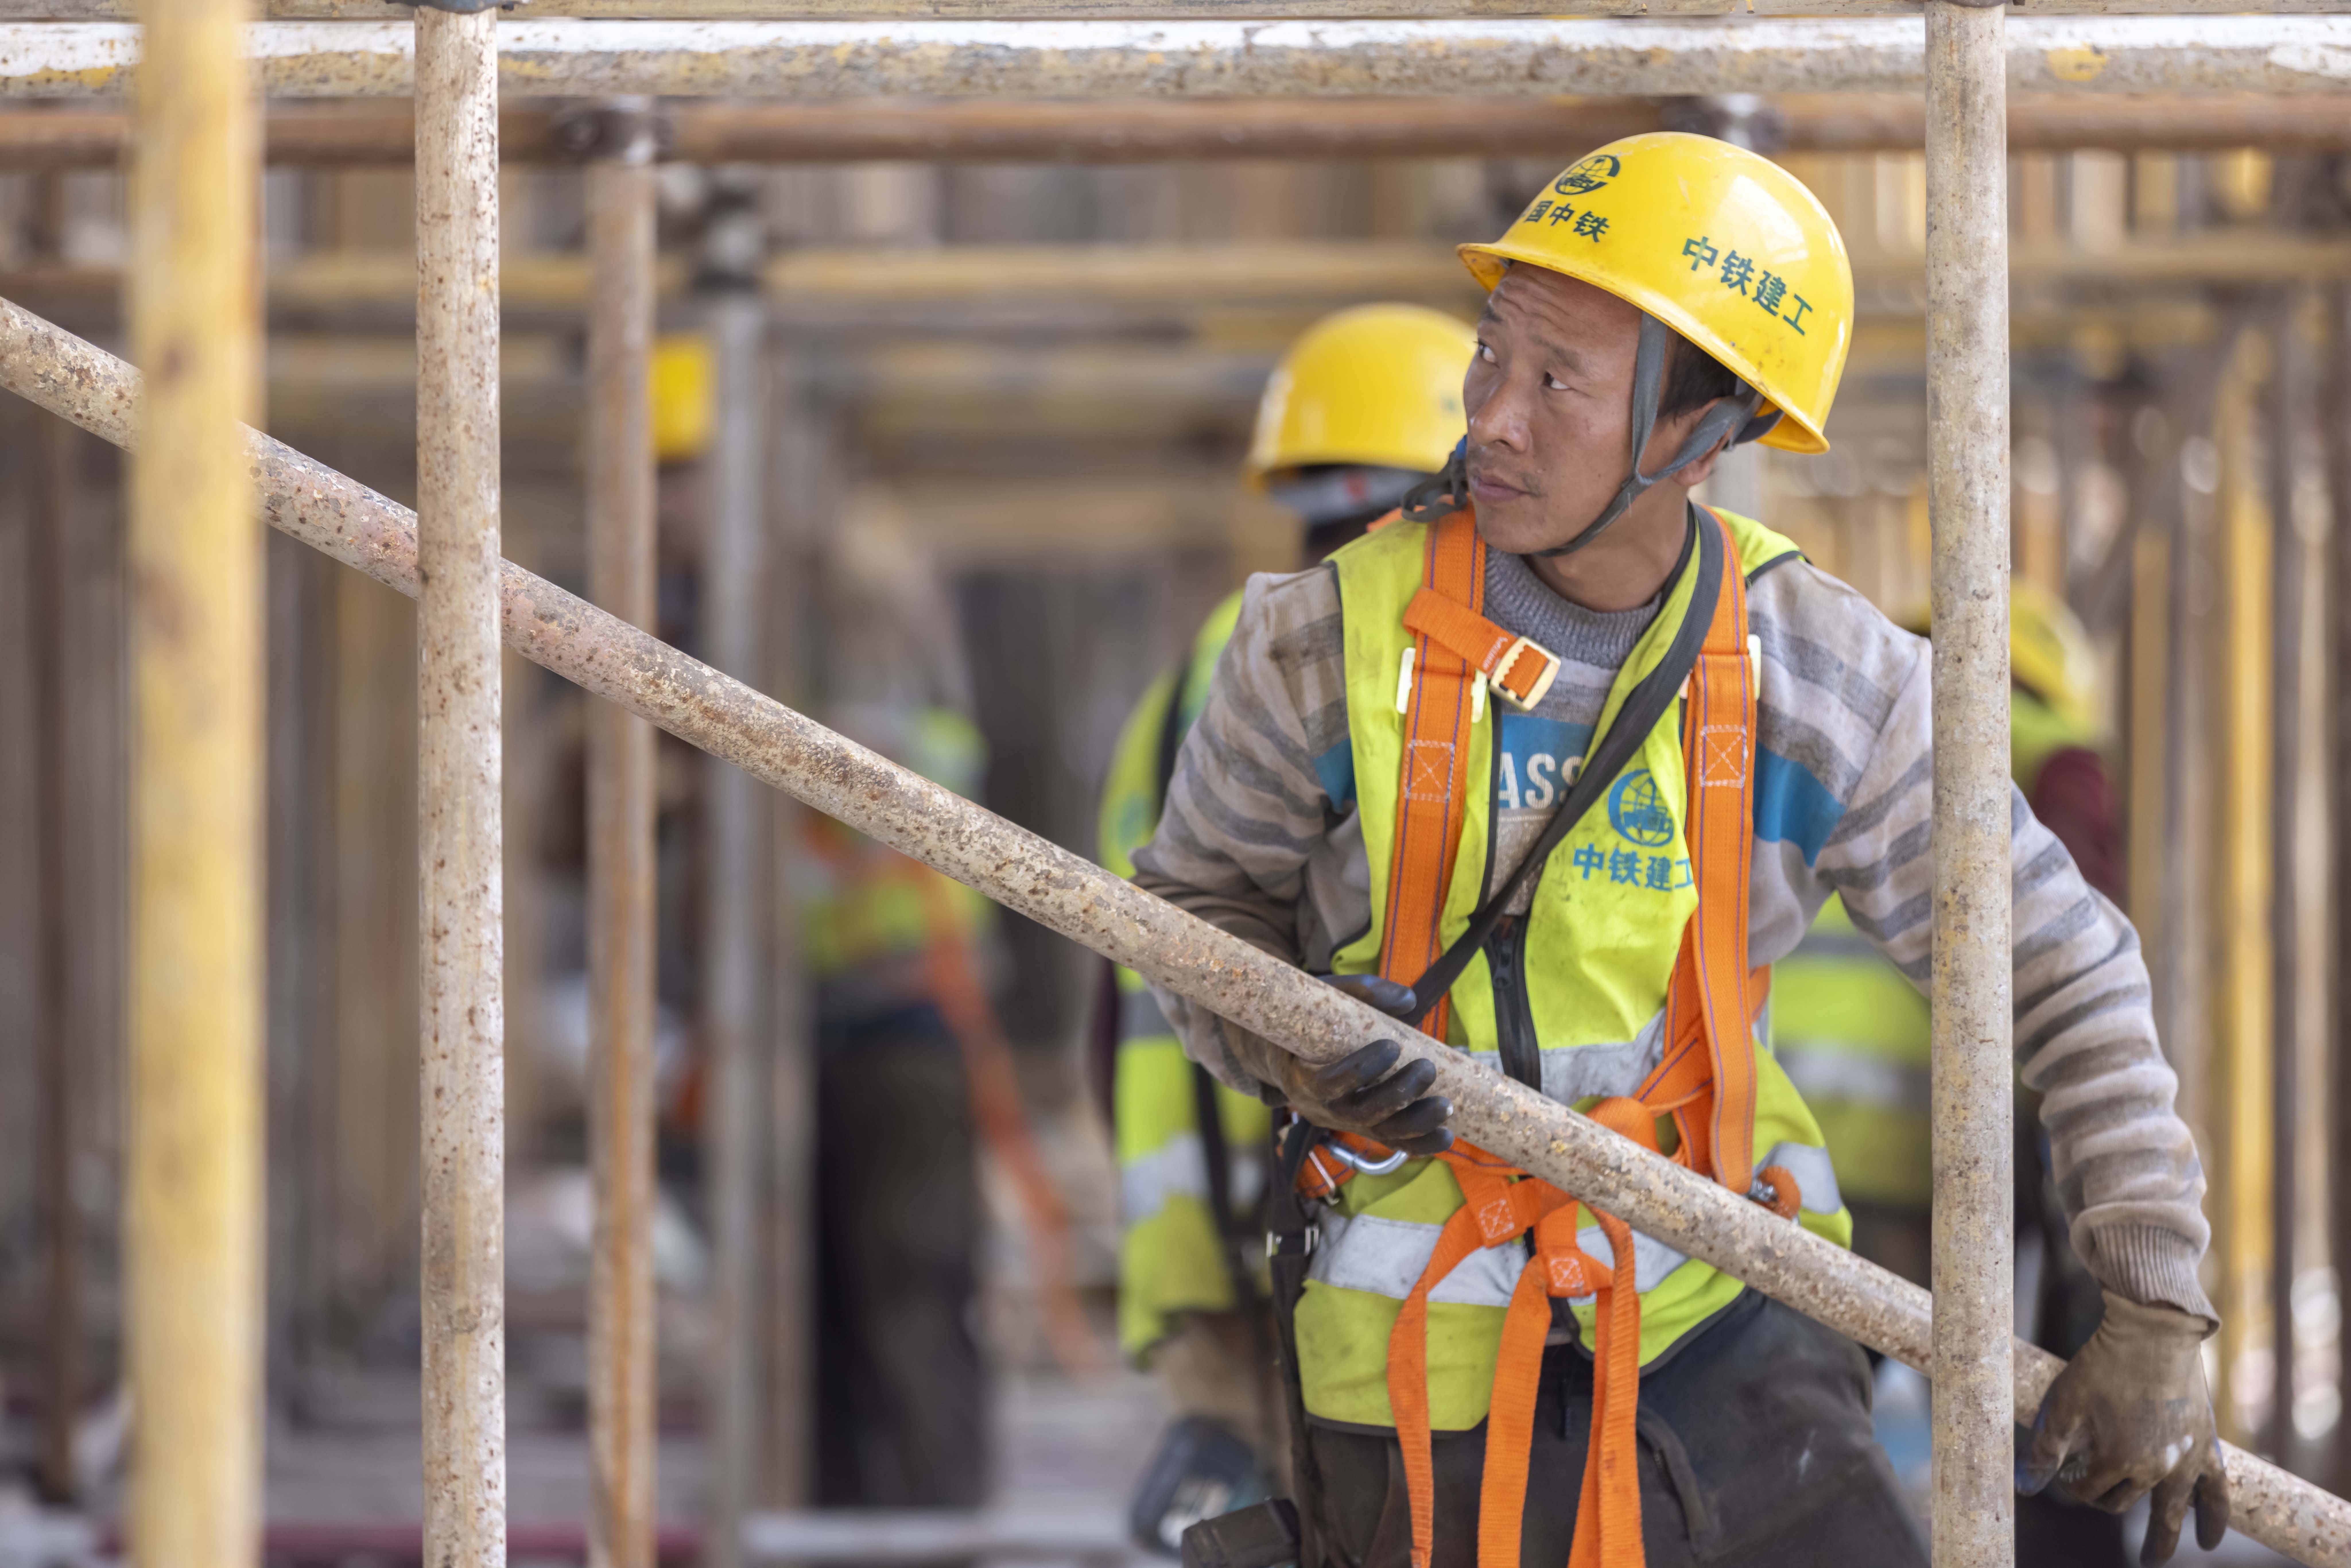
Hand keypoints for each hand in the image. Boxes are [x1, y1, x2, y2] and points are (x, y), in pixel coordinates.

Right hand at [1233, 974, 1452, 1156]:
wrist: (1287, 1055)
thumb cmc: (1308, 1023)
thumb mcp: (1325, 999)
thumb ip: (1363, 992)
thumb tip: (1408, 999)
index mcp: (1301, 1078)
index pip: (1329, 1084)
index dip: (1361, 1070)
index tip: (1392, 1046)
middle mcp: (1320, 1109)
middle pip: (1360, 1114)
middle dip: (1397, 1095)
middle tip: (1427, 1068)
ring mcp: (1342, 1123)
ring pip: (1379, 1133)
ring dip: (1416, 1123)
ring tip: (1445, 1106)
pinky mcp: (1361, 1128)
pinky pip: (1390, 1143)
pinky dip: (1419, 1143)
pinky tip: (1445, 1136)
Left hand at [2018, 1291, 2229, 1565]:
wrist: (2152, 1332)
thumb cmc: (2103, 1365)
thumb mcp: (2065, 1406)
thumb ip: (2045, 1451)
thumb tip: (2025, 1488)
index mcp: (2117, 1460)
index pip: (2087, 1490)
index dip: (2071, 1483)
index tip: (2065, 1469)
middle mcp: (2155, 1468)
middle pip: (2122, 1501)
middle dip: (2103, 1500)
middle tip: (2095, 1501)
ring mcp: (2185, 1460)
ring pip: (2171, 1511)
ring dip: (2163, 1537)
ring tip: (2157, 1556)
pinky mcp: (2207, 1445)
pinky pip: (2216, 1492)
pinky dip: (2213, 1518)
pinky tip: (2208, 1539)